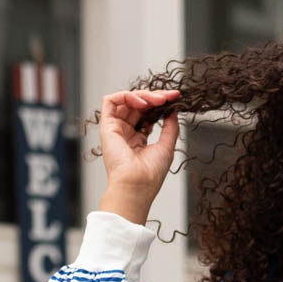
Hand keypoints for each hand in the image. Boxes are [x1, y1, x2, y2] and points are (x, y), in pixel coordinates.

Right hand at [97, 88, 181, 225]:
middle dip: (154, 97)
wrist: (136, 185)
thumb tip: (173, 110)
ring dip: (144, 95)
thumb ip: (170, 127)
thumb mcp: (166, 147)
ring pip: (126, 100)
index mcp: (138, 140)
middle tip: (168, 96)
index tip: (175, 98)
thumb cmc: (150, 175)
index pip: (148, 114)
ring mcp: (116, 129)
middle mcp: (126, 133)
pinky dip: (127, 96)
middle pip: (138, 105)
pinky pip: (111, 100)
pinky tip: (142, 103)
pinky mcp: (106, 126)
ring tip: (158, 100)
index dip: (160, 104)